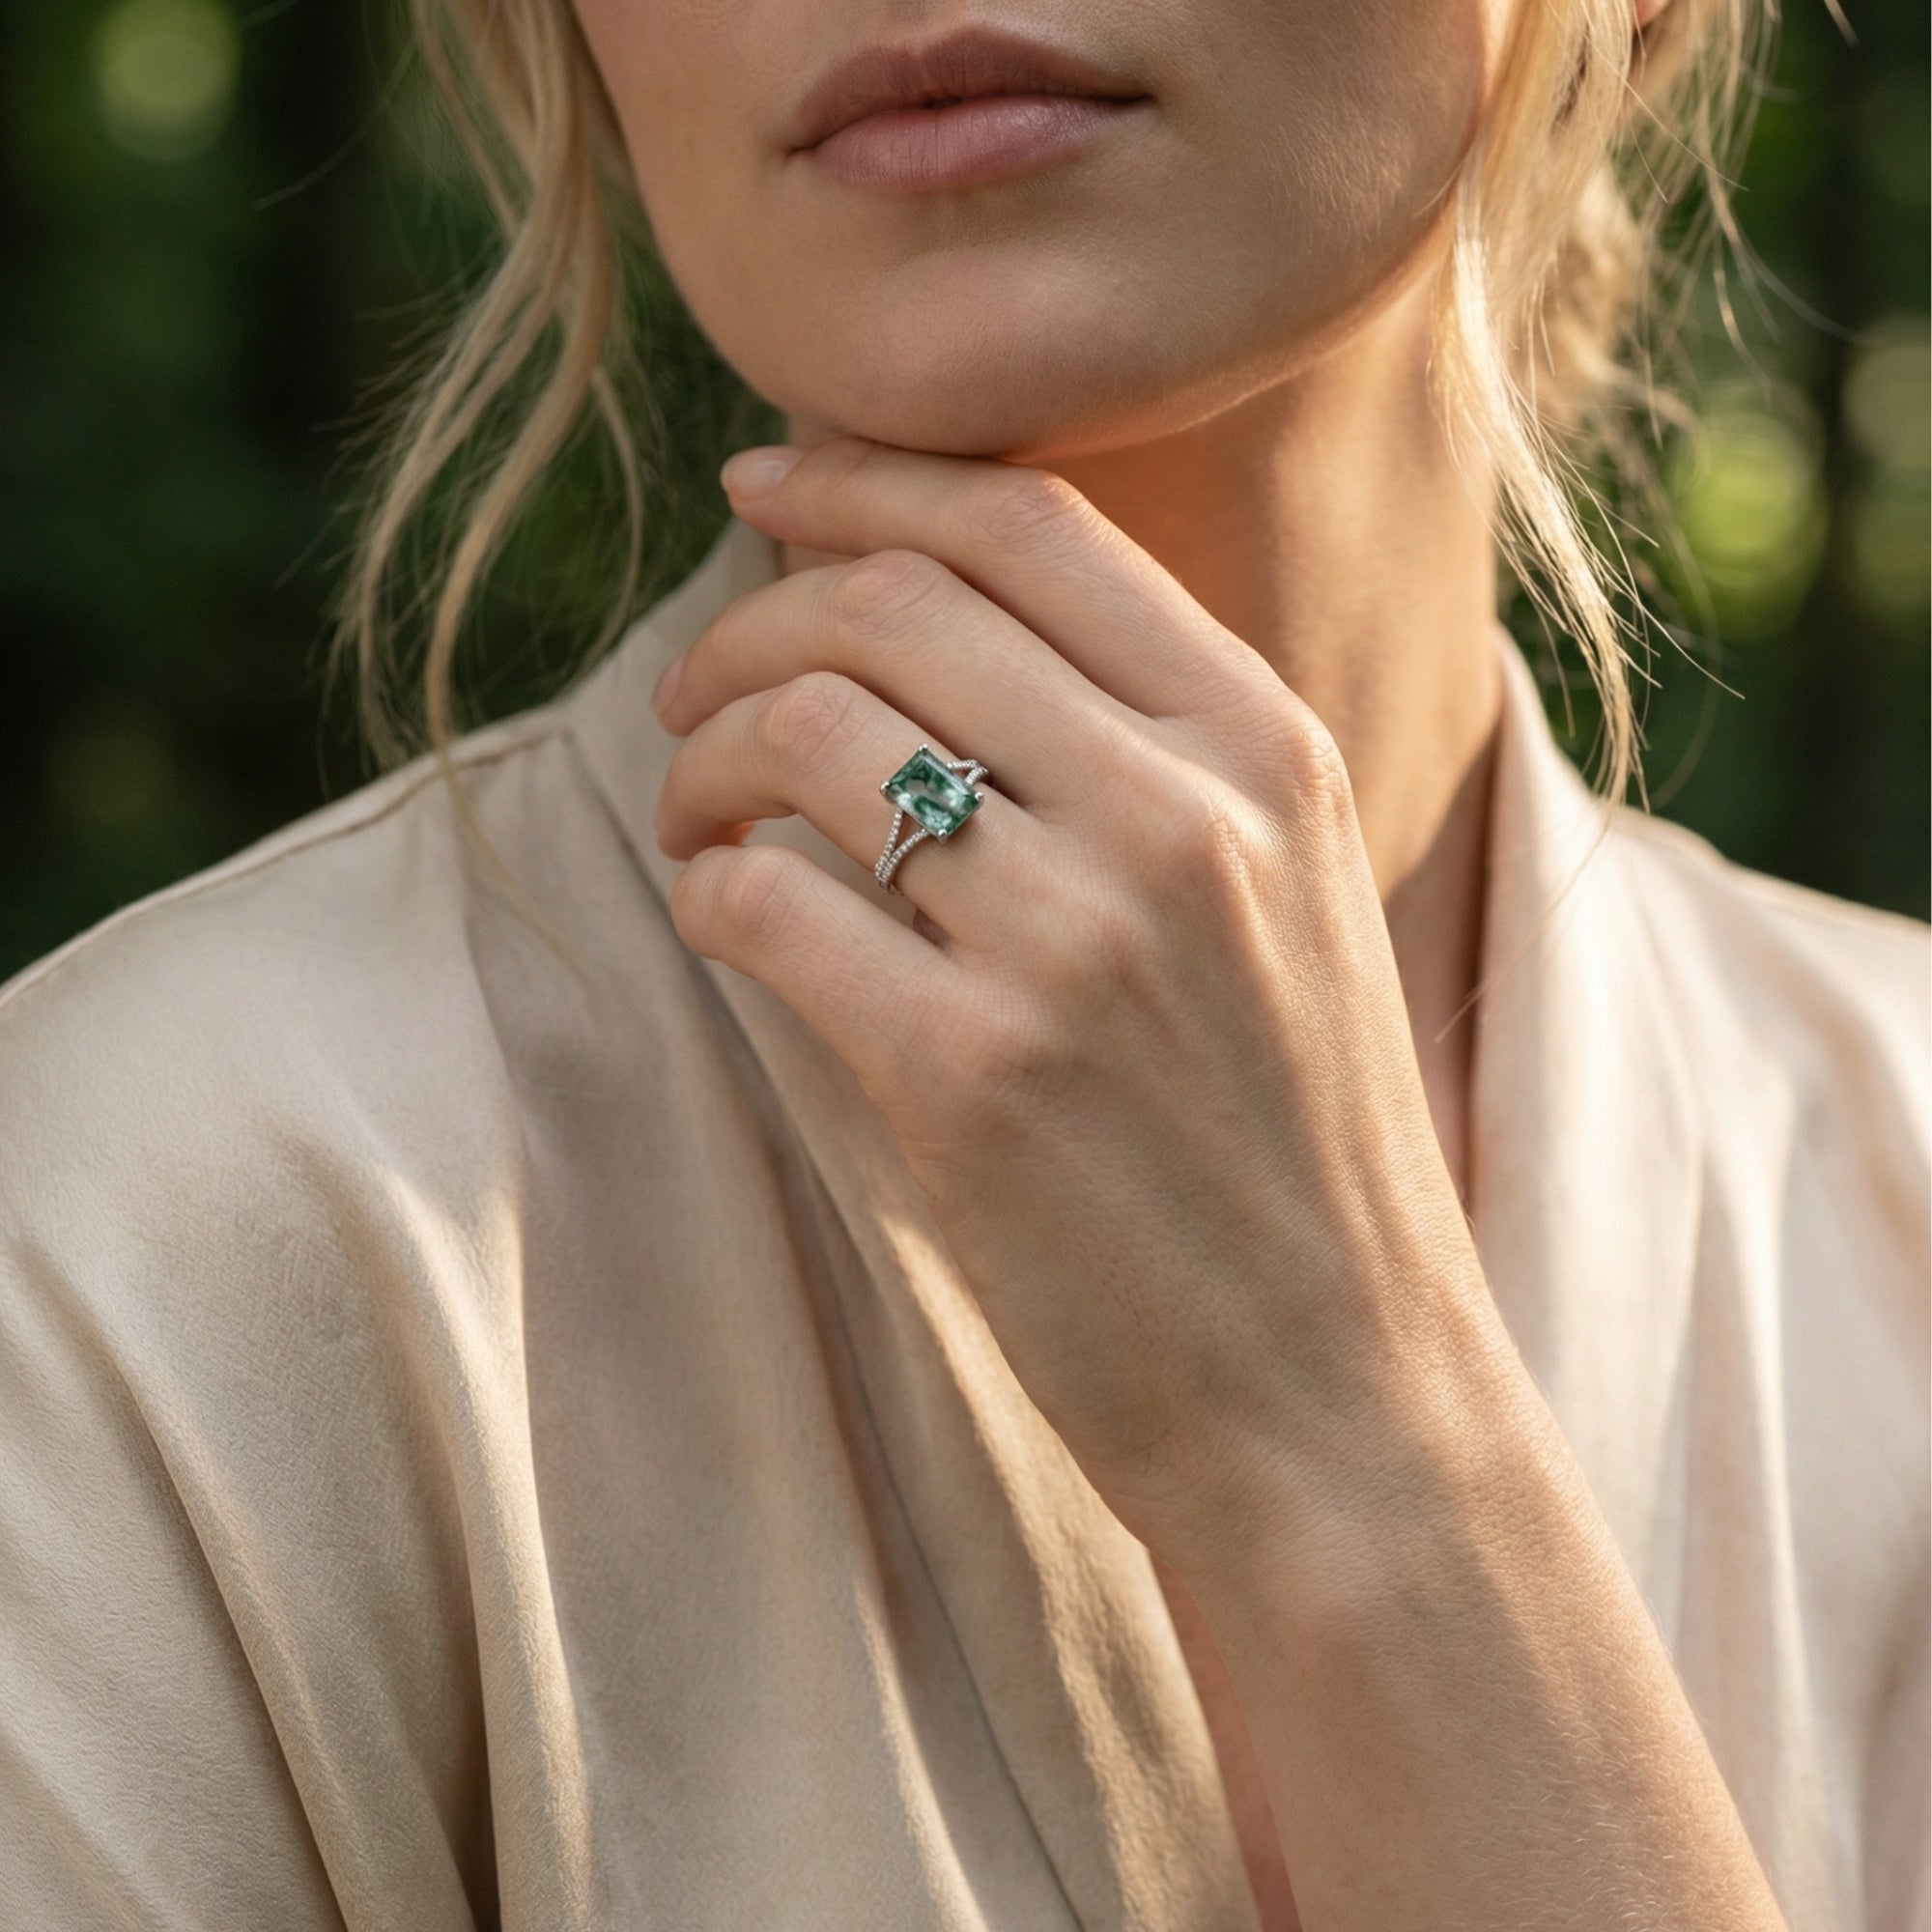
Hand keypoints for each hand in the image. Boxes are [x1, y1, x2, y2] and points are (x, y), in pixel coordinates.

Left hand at [653, 435, 1493, 1569]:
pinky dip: (707, 888)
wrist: (1345, 1394)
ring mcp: (1079, 942)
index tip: (765, 486)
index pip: (1030, 525)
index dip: (866, 476)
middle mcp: (1186, 815)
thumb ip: (1148, 758)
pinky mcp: (974, 1076)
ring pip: (807, 729)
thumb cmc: (1295, 1152)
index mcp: (1267, 750)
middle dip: (750, 615)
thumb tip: (922, 635)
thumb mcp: (1288, 904)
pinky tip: (721, 918)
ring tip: (695, 816)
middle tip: (694, 692)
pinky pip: (766, 900)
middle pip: (891, 600)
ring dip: (702, 755)